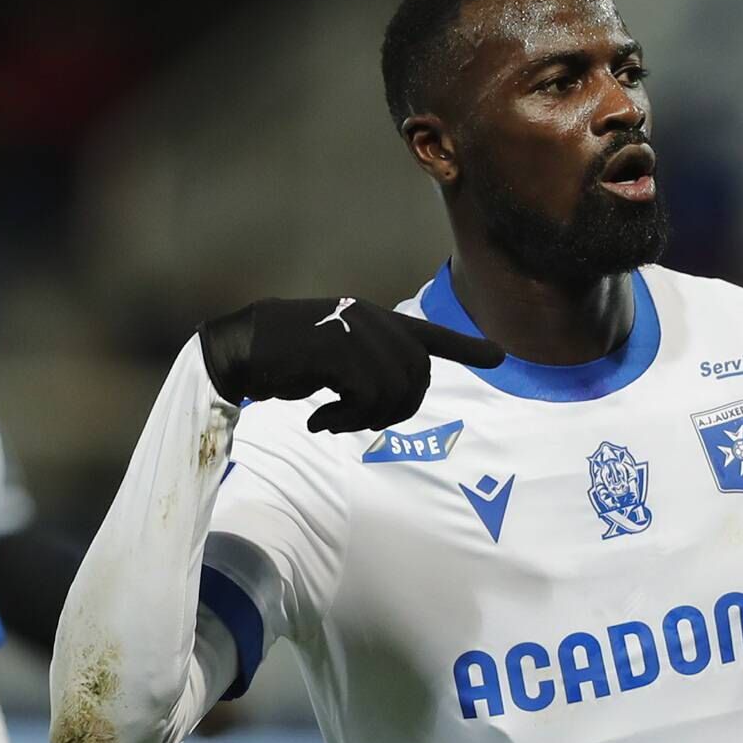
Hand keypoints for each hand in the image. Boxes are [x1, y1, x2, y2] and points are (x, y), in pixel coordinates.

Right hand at [196, 296, 503, 433]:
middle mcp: (373, 322)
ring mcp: (358, 334)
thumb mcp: (333, 358)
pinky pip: (367, 398)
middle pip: (417, 377)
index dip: (466, 347)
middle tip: (354, 421)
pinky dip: (345, 420)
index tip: (500, 357)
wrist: (242, 347)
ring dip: (364, 420)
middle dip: (395, 410)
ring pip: (395, 392)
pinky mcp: (341, 352)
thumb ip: (367, 370)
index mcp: (374, 320)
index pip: (429, 334)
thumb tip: (390, 402)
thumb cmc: (283, 357)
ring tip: (331, 421)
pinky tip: (317, 421)